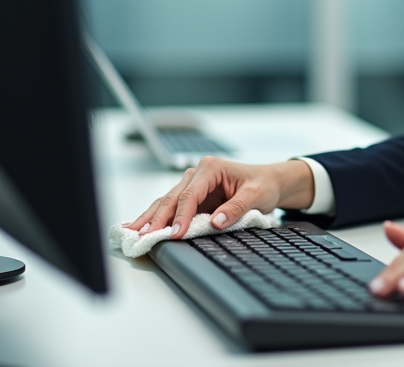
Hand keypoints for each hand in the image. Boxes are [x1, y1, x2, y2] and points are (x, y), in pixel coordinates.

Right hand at [125, 157, 315, 239]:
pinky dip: (157, 217)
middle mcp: (198, 173)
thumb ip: (235, 208)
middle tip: (143, 236)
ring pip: (167, 202)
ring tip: (133, 232)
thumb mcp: (256, 196)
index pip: (190, 195)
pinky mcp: (193, 197)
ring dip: (151, 218)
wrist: (270, 182)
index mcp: (211, 168)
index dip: (181, 216)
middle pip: (172, 198)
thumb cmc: (263, 184)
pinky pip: (172, 207)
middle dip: (157, 218)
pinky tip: (141, 225)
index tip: (175, 234)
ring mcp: (193, 185)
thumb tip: (215, 223)